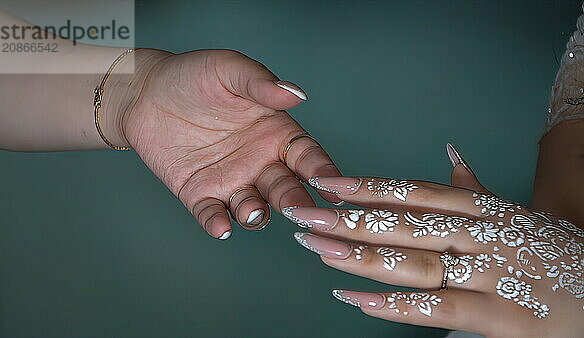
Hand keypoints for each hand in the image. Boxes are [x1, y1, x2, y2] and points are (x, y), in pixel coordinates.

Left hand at [122, 49, 341, 238]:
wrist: (146, 92)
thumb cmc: (193, 75)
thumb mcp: (229, 70)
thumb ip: (261, 84)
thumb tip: (296, 94)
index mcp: (275, 133)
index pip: (307, 156)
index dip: (322, 171)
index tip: (332, 186)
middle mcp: (259, 162)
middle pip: (286, 187)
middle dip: (295, 200)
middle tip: (299, 209)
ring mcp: (231, 181)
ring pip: (254, 206)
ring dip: (257, 214)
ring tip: (253, 211)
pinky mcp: (200, 194)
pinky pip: (212, 213)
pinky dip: (217, 223)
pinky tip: (219, 226)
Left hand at [283, 145, 582, 336]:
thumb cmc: (556, 254)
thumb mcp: (517, 214)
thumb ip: (476, 188)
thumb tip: (452, 152)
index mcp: (483, 208)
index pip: (415, 192)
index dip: (369, 187)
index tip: (328, 184)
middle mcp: (482, 233)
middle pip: (404, 223)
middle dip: (350, 219)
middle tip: (305, 214)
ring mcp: (491, 272)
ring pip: (415, 261)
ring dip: (361, 256)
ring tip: (319, 250)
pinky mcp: (502, 315)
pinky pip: (439, 307)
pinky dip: (395, 305)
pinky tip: (356, 300)